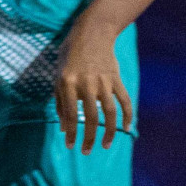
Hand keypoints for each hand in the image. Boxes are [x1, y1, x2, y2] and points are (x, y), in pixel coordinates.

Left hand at [54, 13, 134, 154]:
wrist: (92, 32)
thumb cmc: (71, 55)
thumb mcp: (58, 75)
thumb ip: (59, 101)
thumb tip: (64, 126)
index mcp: (68, 82)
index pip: (69, 113)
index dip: (71, 132)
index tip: (70, 146)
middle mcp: (86, 83)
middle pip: (90, 116)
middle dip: (89, 137)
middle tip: (87, 152)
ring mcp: (104, 81)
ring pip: (109, 111)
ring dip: (109, 131)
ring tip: (106, 145)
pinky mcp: (116, 78)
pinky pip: (124, 100)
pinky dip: (127, 115)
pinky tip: (127, 128)